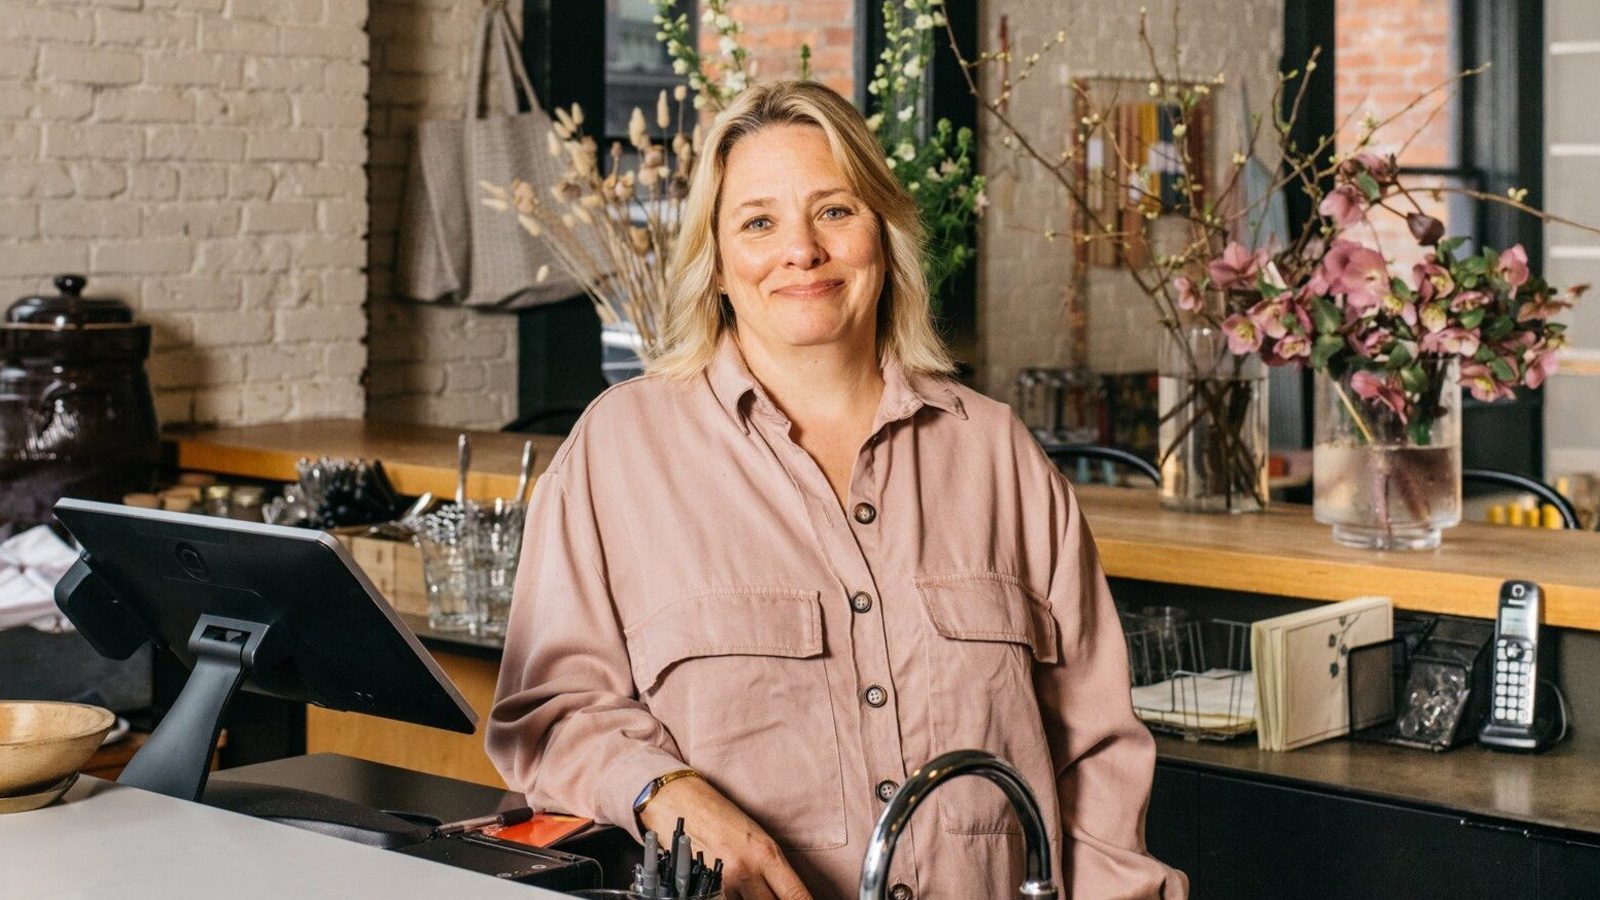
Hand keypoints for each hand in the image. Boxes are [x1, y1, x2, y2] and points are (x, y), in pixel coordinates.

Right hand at [638, 774, 812, 899]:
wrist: (675, 800)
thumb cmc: (717, 813)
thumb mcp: (755, 836)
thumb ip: (772, 868)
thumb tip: (785, 894)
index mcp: (766, 853)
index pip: (796, 895)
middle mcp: (746, 870)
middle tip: (773, 896)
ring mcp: (722, 883)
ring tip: (748, 890)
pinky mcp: (700, 889)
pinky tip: (733, 893)